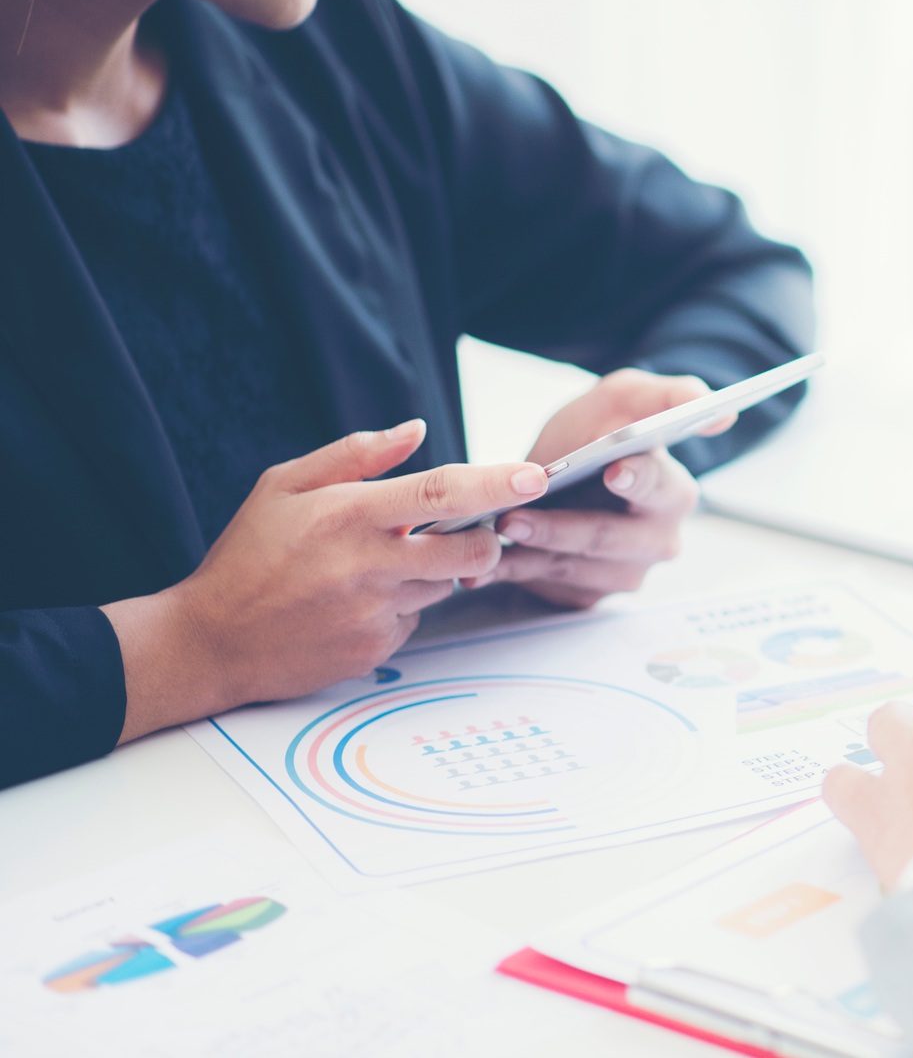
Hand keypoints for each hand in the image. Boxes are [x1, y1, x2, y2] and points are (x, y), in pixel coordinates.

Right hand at [103, 420, 547, 741]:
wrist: (210, 641)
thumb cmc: (248, 555)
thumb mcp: (284, 486)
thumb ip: (356, 454)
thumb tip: (415, 429)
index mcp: (348, 514)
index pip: (441, 492)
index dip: (496, 483)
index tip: (536, 476)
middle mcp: (368, 564)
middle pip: (470, 549)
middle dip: (485, 538)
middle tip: (463, 529)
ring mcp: (374, 612)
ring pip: (444, 585)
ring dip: (432, 571)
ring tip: (377, 566)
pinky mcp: (375, 648)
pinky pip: (415, 620)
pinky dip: (402, 607)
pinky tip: (358, 602)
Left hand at [480, 369, 731, 608]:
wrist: (558, 471)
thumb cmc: (595, 433)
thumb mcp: (623, 399)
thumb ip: (668, 397)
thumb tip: (722, 411)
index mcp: (674, 493)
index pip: (660, 488)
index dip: (638, 480)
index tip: (614, 470)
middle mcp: (658, 540)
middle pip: (608, 537)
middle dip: (558, 527)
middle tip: (514, 516)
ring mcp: (625, 573)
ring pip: (573, 567)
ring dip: (529, 552)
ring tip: (493, 533)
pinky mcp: (588, 595)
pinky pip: (548, 588)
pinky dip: (513, 573)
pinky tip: (483, 564)